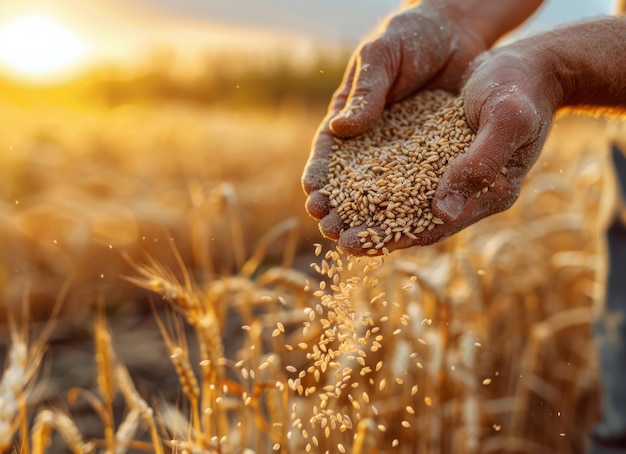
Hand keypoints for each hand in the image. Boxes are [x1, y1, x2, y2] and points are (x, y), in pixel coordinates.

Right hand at [301, 0, 488, 239]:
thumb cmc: (410, 35)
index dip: (321, 177)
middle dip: (341, 207)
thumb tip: (342, 130)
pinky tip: (410, 226)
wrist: (458, 29)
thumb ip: (365, 91)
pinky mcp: (433, 153)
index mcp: (350, 115)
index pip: (330, 152)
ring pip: (385, 189)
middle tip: (332, 232)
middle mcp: (373, 138)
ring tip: (363, 241)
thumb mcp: (382, 56)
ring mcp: (403, 149)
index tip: (313, 200)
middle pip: (352, 180)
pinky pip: (422, 181)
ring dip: (373, 216)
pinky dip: (414, 204)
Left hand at [337, 39, 563, 254]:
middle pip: (412, 221)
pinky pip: (402, 176)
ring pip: (403, 202)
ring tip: (328, 215)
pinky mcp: (438, 157)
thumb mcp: (506, 120)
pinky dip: (375, 183)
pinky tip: (345, 182)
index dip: (392, 237)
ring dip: (366, 210)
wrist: (527, 65)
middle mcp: (467, 192)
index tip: (353, 243)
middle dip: (371, 230)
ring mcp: (452, 175)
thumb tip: (441, 211)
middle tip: (330, 235)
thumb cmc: (521, 89)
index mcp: (489, 193)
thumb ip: (479, 165)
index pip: (433, 227)